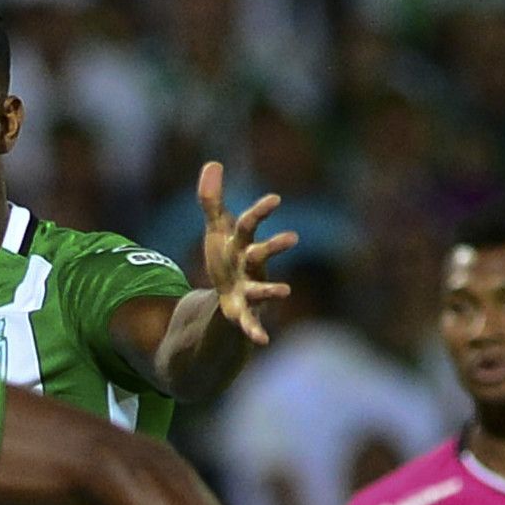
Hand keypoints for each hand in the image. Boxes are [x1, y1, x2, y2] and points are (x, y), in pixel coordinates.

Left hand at [197, 161, 298, 345]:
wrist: (227, 298)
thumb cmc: (226, 259)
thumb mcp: (216, 230)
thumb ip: (212, 200)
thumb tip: (213, 163)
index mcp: (242, 244)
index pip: (249, 225)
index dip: (260, 212)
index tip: (275, 200)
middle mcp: (250, 267)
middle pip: (260, 254)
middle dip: (274, 247)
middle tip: (292, 238)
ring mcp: (249, 291)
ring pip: (262, 289)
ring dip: (272, 290)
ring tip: (286, 291)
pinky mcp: (243, 314)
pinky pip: (250, 323)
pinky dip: (256, 331)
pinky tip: (262, 341)